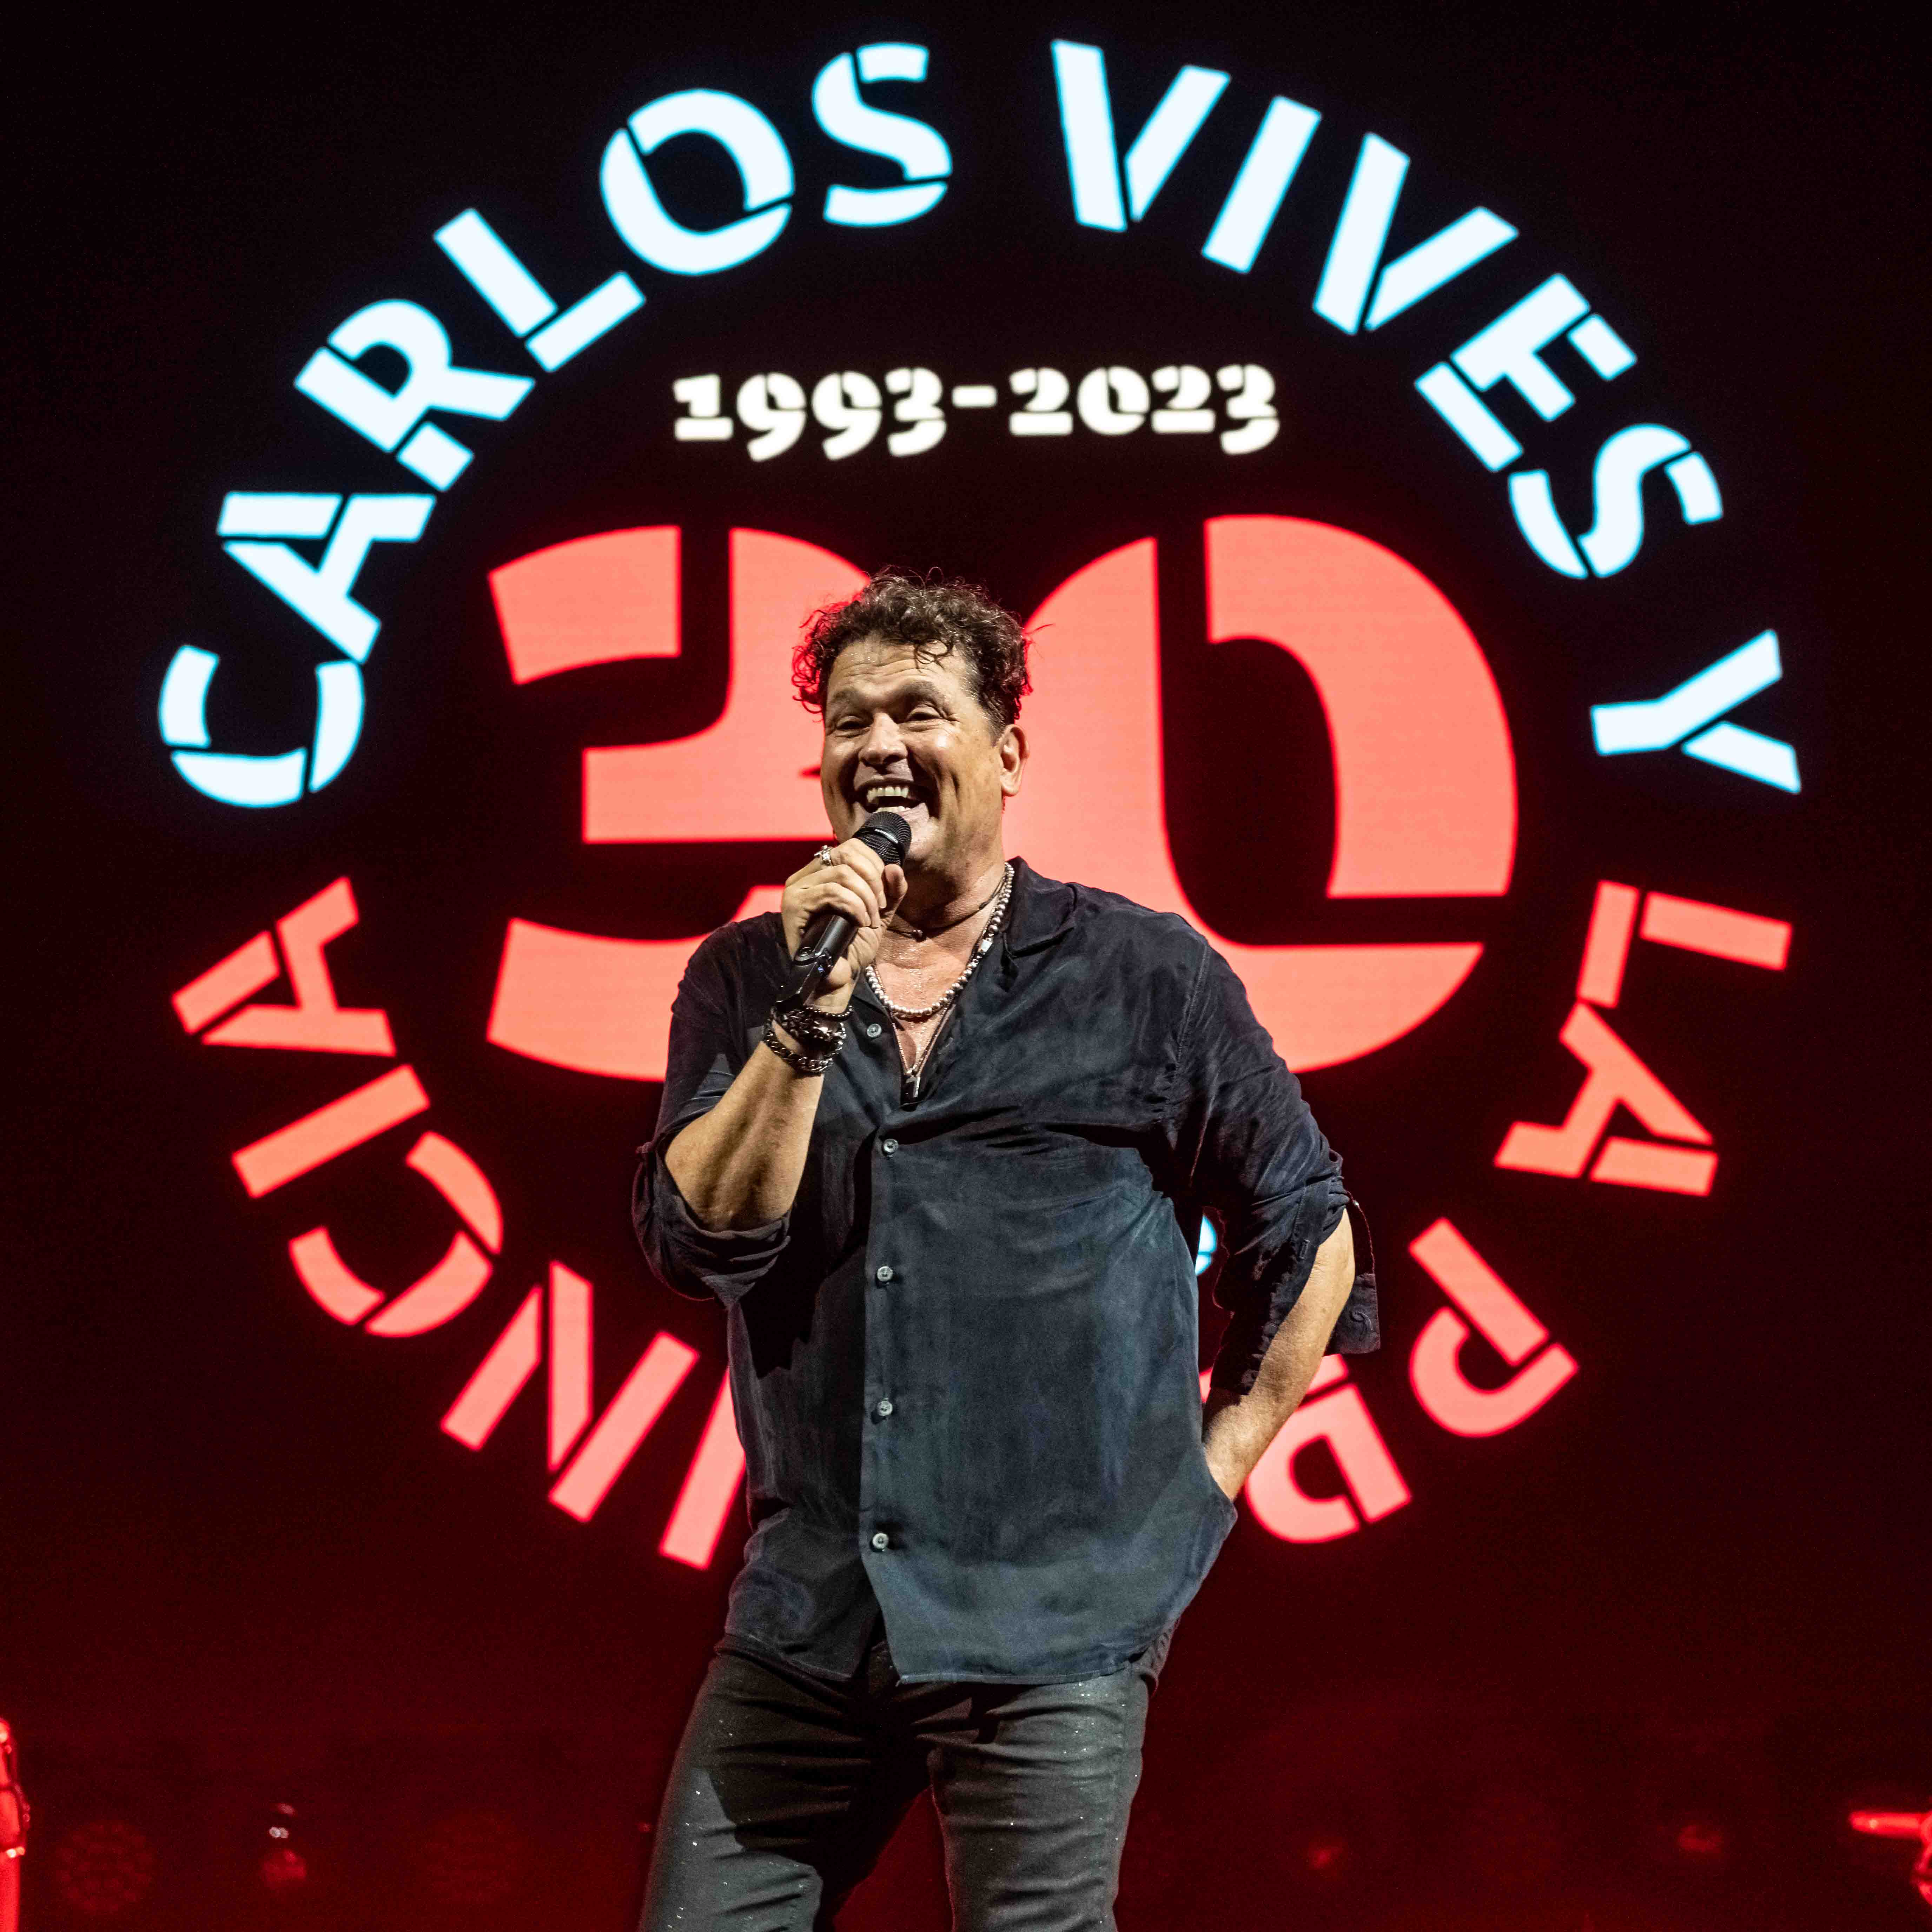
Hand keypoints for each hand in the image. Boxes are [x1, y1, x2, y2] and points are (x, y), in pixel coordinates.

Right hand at [779, 840, 907, 1006]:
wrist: (838, 977)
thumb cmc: (853, 945)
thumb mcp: (879, 912)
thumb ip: (891, 889)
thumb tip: (894, 867)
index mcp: (823, 873)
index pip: (850, 847)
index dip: (874, 864)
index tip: (883, 894)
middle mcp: (806, 877)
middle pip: (847, 854)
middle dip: (872, 881)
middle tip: (878, 906)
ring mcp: (797, 890)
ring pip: (842, 874)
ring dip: (865, 897)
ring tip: (869, 918)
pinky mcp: (794, 905)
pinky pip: (832, 892)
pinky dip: (854, 906)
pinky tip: (860, 922)